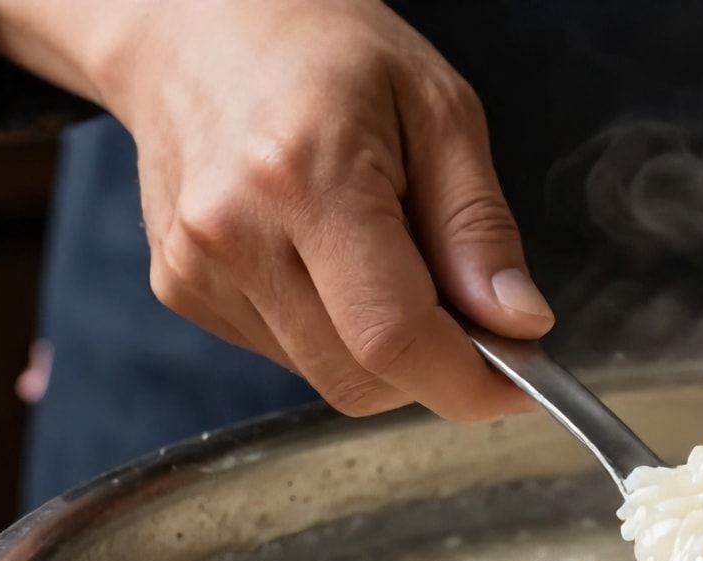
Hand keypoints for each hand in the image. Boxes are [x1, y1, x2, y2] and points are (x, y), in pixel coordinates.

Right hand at [0, 0, 553, 419]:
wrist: (194, 22)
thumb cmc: (325, 48)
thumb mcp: (439, 108)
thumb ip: (478, 226)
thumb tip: (518, 323)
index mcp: (305, 178)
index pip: (395, 338)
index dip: (470, 383)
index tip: (520, 381)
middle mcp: (235, 234)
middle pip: (362, 380)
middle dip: (434, 367)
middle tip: (464, 304)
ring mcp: (197, 269)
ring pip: (329, 377)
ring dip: (383, 348)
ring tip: (385, 252)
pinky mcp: (182, 290)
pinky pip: (289, 354)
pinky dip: (335, 329)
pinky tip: (329, 255)